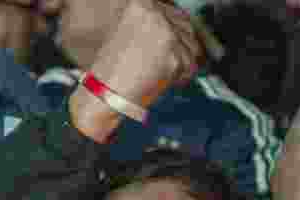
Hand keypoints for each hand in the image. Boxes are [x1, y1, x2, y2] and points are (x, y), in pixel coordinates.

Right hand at [69, 0, 205, 141]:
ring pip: (192, 49)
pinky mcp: (173, 56)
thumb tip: (183, 26)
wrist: (107, 91)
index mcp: (142, 4)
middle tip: (163, 61)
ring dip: (181, 64)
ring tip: (156, 70)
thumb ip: (156, 25)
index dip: (177, 33)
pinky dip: (179, 77)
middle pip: (188, 29)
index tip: (170, 46)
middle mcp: (155, 14)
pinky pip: (190, 67)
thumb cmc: (116, 67)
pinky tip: (159, 78)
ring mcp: (165, 34)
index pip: (177, 14)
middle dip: (181, 48)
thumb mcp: (134, 32)